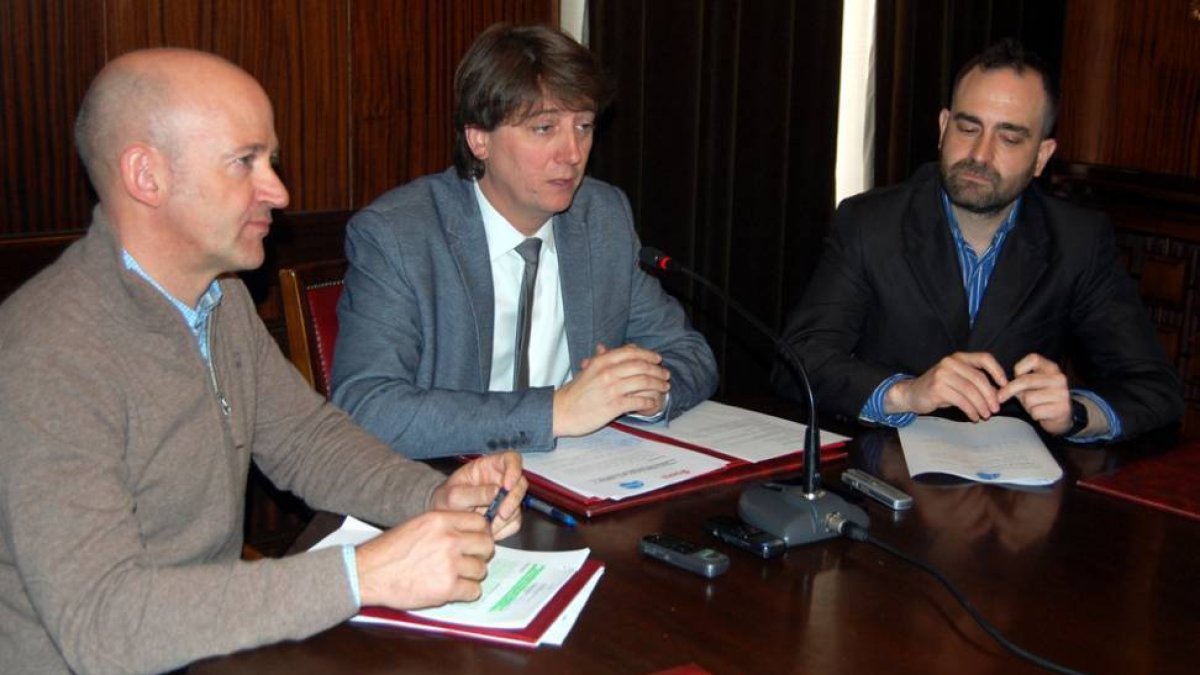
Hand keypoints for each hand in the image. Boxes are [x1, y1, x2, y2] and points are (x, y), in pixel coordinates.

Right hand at [355, 511, 493, 609]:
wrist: (369, 573)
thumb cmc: (389, 550)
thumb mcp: (418, 525)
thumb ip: (444, 526)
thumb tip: (469, 532)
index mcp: (441, 520)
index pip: (480, 522)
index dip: (481, 533)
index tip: (475, 541)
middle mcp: (449, 539)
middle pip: (486, 545)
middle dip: (480, 554)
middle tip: (469, 560)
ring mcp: (450, 564)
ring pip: (481, 570)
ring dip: (472, 575)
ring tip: (455, 576)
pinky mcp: (447, 588)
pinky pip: (473, 591)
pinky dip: (466, 593)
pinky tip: (453, 589)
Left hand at [432, 451, 526, 539]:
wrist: (443, 518)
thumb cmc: (446, 499)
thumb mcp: (454, 494)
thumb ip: (474, 493)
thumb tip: (496, 492)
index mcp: (490, 466)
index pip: (512, 459)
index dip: (514, 470)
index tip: (507, 486)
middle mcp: (501, 480)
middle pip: (520, 484)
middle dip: (513, 500)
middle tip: (501, 513)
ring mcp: (505, 498)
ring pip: (518, 506)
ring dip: (506, 518)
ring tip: (487, 525)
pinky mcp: (507, 514)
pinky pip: (514, 522)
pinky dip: (504, 529)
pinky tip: (490, 530)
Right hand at [552, 343, 670, 436]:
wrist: (561, 411)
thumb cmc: (575, 392)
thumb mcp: (588, 370)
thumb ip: (604, 358)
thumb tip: (618, 347)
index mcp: (601, 362)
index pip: (631, 353)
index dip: (648, 354)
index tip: (657, 358)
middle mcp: (608, 373)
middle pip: (641, 367)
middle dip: (657, 370)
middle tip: (665, 374)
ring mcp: (612, 390)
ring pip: (643, 383)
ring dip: (658, 385)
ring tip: (664, 388)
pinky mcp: (614, 406)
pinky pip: (638, 401)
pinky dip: (649, 401)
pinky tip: (653, 402)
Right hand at [886, 352, 1007, 420]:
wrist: (911, 394)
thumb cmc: (938, 388)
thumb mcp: (957, 380)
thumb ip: (974, 382)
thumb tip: (998, 394)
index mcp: (958, 357)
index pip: (985, 358)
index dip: (998, 371)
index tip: (1004, 386)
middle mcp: (951, 362)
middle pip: (979, 378)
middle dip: (990, 396)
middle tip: (996, 409)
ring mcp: (943, 374)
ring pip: (971, 391)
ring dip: (982, 406)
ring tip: (986, 416)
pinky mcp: (938, 388)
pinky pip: (961, 401)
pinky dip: (971, 411)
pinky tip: (974, 417)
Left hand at [997, 353, 1071, 434]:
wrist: (1062, 416)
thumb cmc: (1041, 397)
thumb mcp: (1032, 385)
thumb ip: (1019, 381)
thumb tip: (999, 386)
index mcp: (1051, 368)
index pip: (1033, 359)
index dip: (1019, 368)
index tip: (1014, 377)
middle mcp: (1059, 378)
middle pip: (1025, 380)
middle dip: (1009, 390)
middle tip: (1000, 397)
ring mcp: (1062, 393)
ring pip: (1028, 399)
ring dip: (1026, 405)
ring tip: (1034, 405)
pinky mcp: (1062, 409)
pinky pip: (1035, 412)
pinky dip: (1033, 414)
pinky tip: (1041, 413)